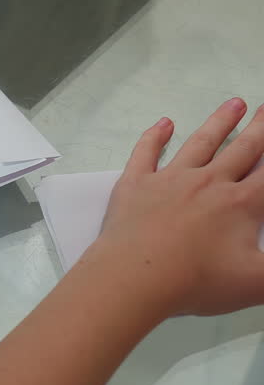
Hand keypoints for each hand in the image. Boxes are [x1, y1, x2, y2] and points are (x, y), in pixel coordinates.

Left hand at [86, 97, 263, 315]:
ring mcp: (170, 179)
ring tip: (234, 103)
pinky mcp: (136, 183)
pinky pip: (146, 153)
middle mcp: (209, 183)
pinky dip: (154, 136)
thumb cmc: (196, 282)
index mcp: (241, 205)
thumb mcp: (256, 282)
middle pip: (242, 149)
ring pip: (200, 143)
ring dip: (219, 122)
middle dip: (259, 128)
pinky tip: (163, 123)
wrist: (133, 278)